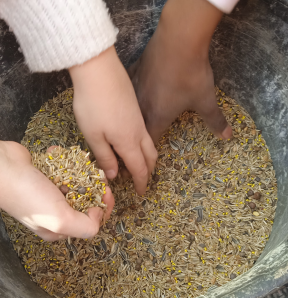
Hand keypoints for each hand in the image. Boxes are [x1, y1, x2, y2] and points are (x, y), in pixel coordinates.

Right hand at [0, 141, 113, 240]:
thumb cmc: (29, 196)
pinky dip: (64, 160)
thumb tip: (98, 213)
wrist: (1, 167)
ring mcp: (50, 192)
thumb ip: (85, 226)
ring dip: (83, 172)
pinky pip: (63, 167)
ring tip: (84, 164)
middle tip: (99, 176)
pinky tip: (59, 155)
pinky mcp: (47, 175)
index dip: (103, 208)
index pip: (90, 222)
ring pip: (77, 182)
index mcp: (58, 228)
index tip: (108, 193)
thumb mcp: (60, 220)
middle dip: (96, 188)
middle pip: (86, 201)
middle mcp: (55, 211)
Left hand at [69, 46, 156, 194]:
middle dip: (148, 171)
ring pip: (149, 145)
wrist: (99, 70)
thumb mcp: (93, 135)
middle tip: (141, 179)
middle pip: (151, 157)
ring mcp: (139, 120)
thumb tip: (114, 175)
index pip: (140, 169)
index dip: (141, 183)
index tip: (140, 193)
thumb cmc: (93, 105)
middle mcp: (139, 133)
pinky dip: (142, 145)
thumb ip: (105, 156)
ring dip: (147, 158)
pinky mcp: (135, 109)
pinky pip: (144, 133)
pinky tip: (131, 142)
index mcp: (128, 142)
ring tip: (137, 163)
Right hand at [128, 0, 231, 143]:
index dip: (150, 150)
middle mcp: (142, 106)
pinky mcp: (135, 71)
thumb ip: (215, 120)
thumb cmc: (191, 75)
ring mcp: (136, 87)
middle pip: (137, 126)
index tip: (151, 154)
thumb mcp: (205, 100)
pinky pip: (130, 88)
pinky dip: (132, 93)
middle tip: (142, 138)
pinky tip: (136, 91)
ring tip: (136, 118)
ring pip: (131, 107)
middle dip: (139, 134)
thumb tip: (227, 136)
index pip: (149, 140)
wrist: (179, 40)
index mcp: (158, 116)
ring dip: (134, 115)